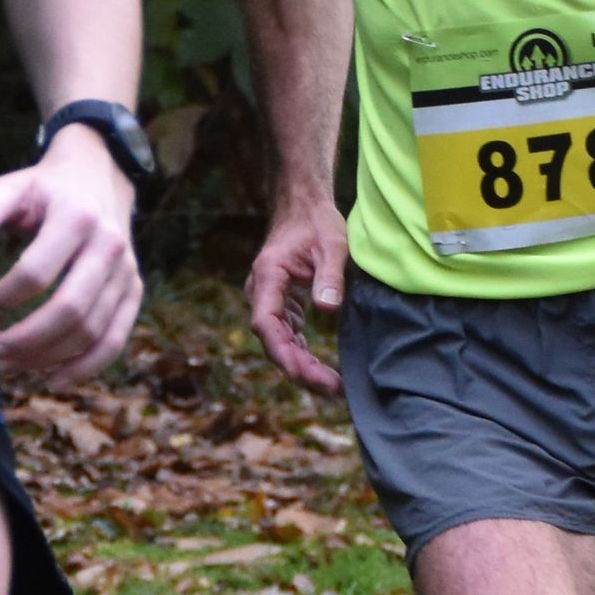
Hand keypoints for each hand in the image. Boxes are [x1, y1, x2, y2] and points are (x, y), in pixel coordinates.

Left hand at [0, 124, 141, 381]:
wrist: (99, 177)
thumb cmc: (45, 189)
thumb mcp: (13, 185)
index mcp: (77, 217)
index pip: (38, 271)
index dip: (7, 295)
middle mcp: (109, 245)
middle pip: (69, 310)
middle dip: (26, 340)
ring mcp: (126, 272)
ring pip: (90, 332)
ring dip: (47, 357)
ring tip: (10, 365)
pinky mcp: (134, 291)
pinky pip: (114, 340)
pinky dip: (85, 368)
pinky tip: (53, 380)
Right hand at [245, 185, 348, 390]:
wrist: (304, 205)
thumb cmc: (317, 221)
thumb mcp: (333, 243)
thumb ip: (330, 276)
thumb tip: (327, 309)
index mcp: (268, 277)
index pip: (266, 324)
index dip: (284, 353)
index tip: (306, 373)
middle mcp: (261, 291)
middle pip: (273, 341)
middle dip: (299, 369)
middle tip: (332, 389)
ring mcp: (269, 299)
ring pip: (279, 342)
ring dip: (302, 365)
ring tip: (331, 386)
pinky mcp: (281, 304)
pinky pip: (287, 335)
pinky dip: (302, 353)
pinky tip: (320, 369)